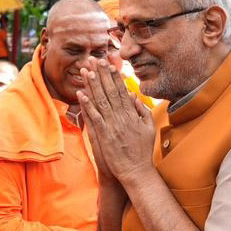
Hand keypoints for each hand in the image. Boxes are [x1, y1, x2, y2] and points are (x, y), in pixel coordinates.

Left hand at [76, 59, 155, 183]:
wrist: (136, 171)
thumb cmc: (142, 151)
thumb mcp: (148, 128)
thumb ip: (142, 110)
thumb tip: (133, 95)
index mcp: (132, 114)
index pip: (121, 91)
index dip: (114, 77)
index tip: (109, 64)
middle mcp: (122, 117)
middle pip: (109, 92)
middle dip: (102, 74)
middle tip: (95, 59)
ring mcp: (112, 126)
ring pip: (100, 101)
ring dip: (92, 85)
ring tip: (86, 71)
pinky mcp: (104, 136)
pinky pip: (94, 117)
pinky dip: (87, 105)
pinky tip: (81, 93)